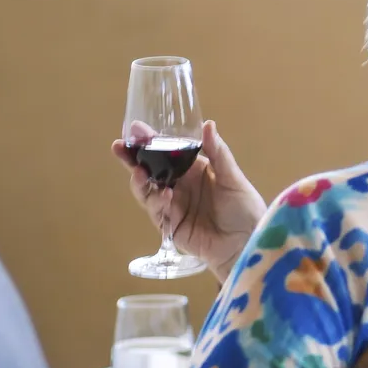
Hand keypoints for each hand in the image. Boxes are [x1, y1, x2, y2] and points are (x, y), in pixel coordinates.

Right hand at [113, 119, 265, 283]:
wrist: (247, 242)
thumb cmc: (244, 208)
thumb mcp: (233, 178)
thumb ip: (218, 153)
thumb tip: (208, 124)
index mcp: (194, 169)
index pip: (168, 152)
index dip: (151, 141)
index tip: (136, 129)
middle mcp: (180, 185)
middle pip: (150, 170)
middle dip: (133, 158)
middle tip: (120, 146)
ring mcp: (173, 206)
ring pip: (148, 190)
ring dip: (140, 180)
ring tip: (139, 171)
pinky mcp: (170, 226)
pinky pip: (157, 211)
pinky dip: (158, 202)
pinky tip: (165, 194)